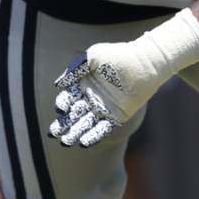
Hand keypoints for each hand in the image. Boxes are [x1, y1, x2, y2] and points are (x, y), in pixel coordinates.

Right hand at [48, 9, 198, 146]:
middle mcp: (92, 98)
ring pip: (86, 124)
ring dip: (75, 133)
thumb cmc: (119, 55)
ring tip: (65, 142)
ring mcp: (104, 108)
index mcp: (84, 84)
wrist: (145, 62)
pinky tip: (83, 143)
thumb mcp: (94, 56)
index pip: (68, 98)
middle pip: (73, 114)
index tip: (61, 110)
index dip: (62, 105)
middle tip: (53, 134)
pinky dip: (93, 136)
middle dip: (63, 124)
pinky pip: (103, 128)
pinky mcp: (117, 115)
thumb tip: (58, 85)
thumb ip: (75, 68)